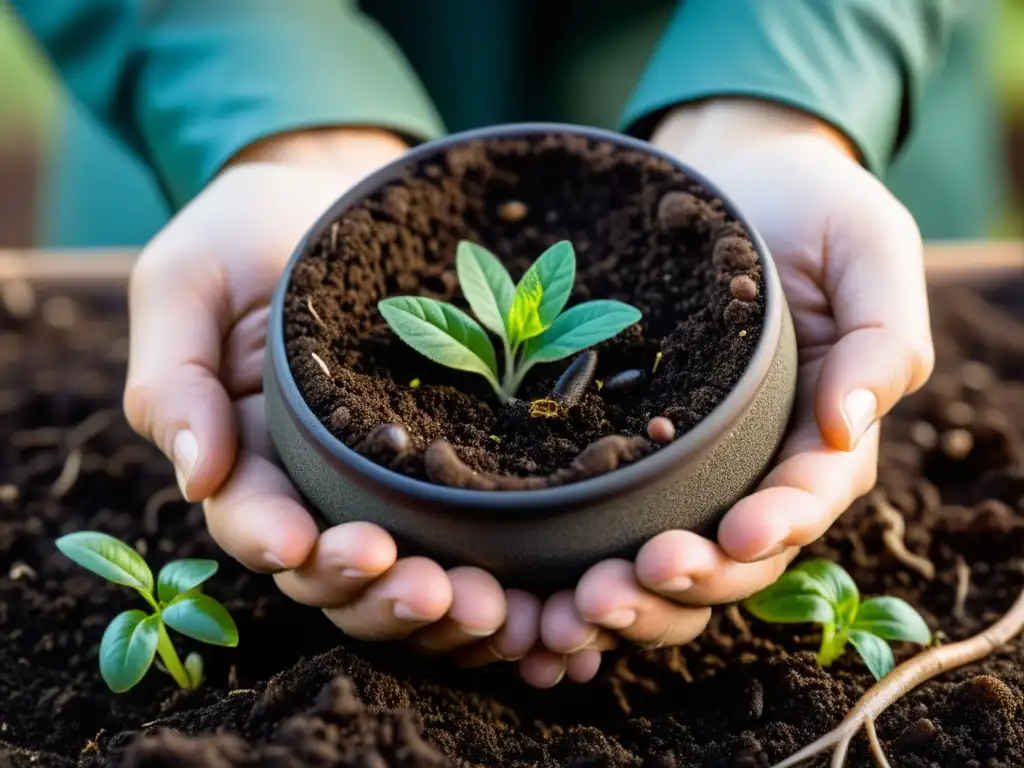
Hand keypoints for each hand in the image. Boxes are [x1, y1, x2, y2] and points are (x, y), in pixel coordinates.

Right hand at [121, 129, 544, 673]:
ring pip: (399, 568)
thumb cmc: (246, 233)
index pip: (251, 519)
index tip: (303, 543)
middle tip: (427, 589)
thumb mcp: (185, 282)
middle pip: (331, 568)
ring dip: (435, 602)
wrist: (335, 190)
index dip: (273, 541)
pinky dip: (487, 568)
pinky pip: (461, 526)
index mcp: (246, 452)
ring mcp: (381, 474)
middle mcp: (312, 481)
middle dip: (371, 590)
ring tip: (486, 605)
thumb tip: (197, 476)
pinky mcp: (444, 455)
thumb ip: (173, 376)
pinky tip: (526, 590)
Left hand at [538, 99, 934, 677]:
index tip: (735, 537)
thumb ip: (883, 337)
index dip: (775, 528)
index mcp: (822, 432)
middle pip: (734, 555)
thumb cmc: (811, 208)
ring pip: (672, 557)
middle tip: (620, 590)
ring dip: (630, 596)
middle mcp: (758, 465)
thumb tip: (848, 426)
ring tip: (577, 608)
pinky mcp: (632, 450)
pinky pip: (613, 517)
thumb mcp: (870, 248)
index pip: (807, 500)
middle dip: (685, 582)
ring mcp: (692, 464)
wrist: (730, 174)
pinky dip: (583, 561)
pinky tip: (541, 587)